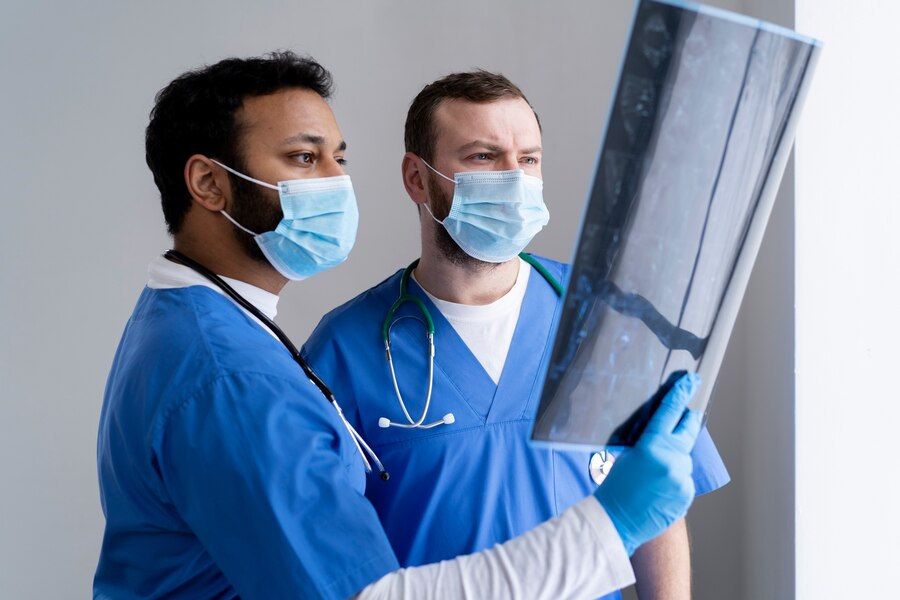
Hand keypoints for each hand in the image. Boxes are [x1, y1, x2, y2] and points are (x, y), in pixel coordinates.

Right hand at [593, 373, 702, 554]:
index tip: (691, 381)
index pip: (670, 412)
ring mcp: (681, 478)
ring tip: (655, 475)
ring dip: (676, 461)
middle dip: (689, 420)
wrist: (617, 520)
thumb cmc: (616, 487)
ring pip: (685, 460)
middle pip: (688, 430)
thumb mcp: (627, 456)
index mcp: (651, 445)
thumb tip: (667, 434)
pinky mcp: (686, 494)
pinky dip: (675, 481)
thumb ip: (650, 443)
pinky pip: (684, 480)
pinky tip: (659, 490)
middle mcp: (670, 459)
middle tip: (691, 413)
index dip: (681, 393)